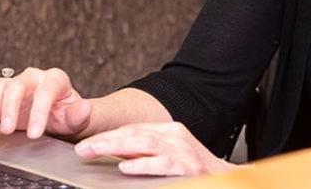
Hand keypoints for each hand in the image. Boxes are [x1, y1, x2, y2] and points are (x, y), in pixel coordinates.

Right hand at [0, 67, 92, 139]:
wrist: (58, 116)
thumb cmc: (67, 115)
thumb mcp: (76, 118)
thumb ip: (79, 114)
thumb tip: (85, 108)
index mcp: (55, 80)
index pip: (45, 92)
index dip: (39, 112)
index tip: (34, 134)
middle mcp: (34, 78)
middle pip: (18, 85)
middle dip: (10, 107)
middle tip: (7, 129)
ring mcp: (17, 85)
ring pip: (0, 85)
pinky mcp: (3, 94)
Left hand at [75, 122, 234, 176]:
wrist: (228, 181)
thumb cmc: (194, 171)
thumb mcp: (169, 156)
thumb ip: (144, 153)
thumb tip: (113, 153)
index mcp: (169, 131)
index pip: (133, 129)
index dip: (108, 135)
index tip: (86, 144)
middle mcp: (176, 136)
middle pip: (134, 133)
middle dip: (105, 140)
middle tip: (82, 148)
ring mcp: (183, 150)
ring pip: (144, 144)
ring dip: (115, 147)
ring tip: (95, 152)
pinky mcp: (189, 167)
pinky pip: (162, 164)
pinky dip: (142, 165)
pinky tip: (126, 166)